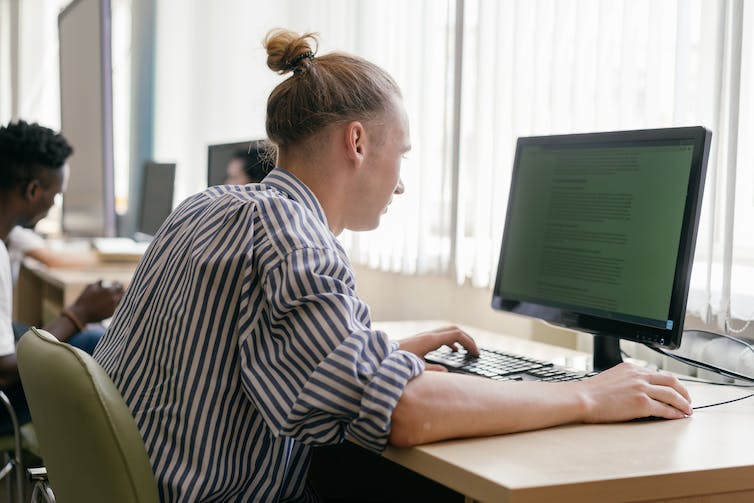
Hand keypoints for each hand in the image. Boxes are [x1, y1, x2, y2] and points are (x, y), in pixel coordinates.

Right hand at [67, 280, 124, 323]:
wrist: (81, 314)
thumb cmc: (84, 299)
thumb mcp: (90, 287)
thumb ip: (99, 282)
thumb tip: (103, 280)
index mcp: (109, 291)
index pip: (119, 286)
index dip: (118, 284)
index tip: (117, 283)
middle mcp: (114, 299)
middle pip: (123, 293)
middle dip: (121, 290)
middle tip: (119, 289)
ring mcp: (114, 306)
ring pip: (121, 300)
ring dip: (120, 297)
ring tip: (116, 296)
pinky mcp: (112, 313)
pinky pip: (117, 307)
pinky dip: (116, 304)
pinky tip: (112, 303)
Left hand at [399, 326, 478, 371]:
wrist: (381, 355)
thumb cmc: (396, 360)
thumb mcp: (416, 367)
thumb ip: (432, 370)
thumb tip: (447, 372)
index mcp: (430, 340)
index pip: (456, 335)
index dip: (469, 343)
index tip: (476, 354)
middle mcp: (429, 335)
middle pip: (454, 330)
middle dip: (467, 339)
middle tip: (476, 352)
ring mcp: (425, 336)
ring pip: (448, 331)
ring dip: (460, 339)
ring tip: (468, 351)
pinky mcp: (422, 339)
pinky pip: (441, 336)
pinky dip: (451, 341)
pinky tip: (453, 351)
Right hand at [577, 362, 692, 421]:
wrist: (583, 398)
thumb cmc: (591, 392)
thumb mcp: (611, 377)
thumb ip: (626, 379)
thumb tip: (635, 389)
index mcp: (631, 367)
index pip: (657, 373)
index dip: (669, 383)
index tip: (673, 389)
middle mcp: (639, 375)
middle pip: (671, 380)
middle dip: (683, 391)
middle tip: (687, 399)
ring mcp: (641, 388)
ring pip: (672, 394)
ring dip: (683, 403)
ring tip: (687, 410)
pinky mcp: (642, 403)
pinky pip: (665, 409)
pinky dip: (675, 413)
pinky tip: (678, 417)